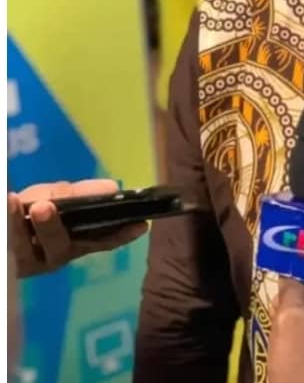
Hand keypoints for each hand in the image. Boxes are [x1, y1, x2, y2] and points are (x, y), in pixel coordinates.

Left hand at [8, 179, 148, 277]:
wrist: (7, 220)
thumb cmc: (33, 209)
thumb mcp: (57, 195)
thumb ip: (81, 193)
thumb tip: (113, 189)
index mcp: (78, 241)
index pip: (105, 241)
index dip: (123, 235)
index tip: (140, 225)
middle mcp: (58, 255)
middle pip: (61, 247)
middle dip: (52, 228)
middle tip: (43, 207)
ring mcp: (31, 262)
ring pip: (26, 248)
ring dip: (25, 226)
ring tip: (29, 205)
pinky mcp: (11, 263)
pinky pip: (9, 243)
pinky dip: (9, 219)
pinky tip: (10, 200)